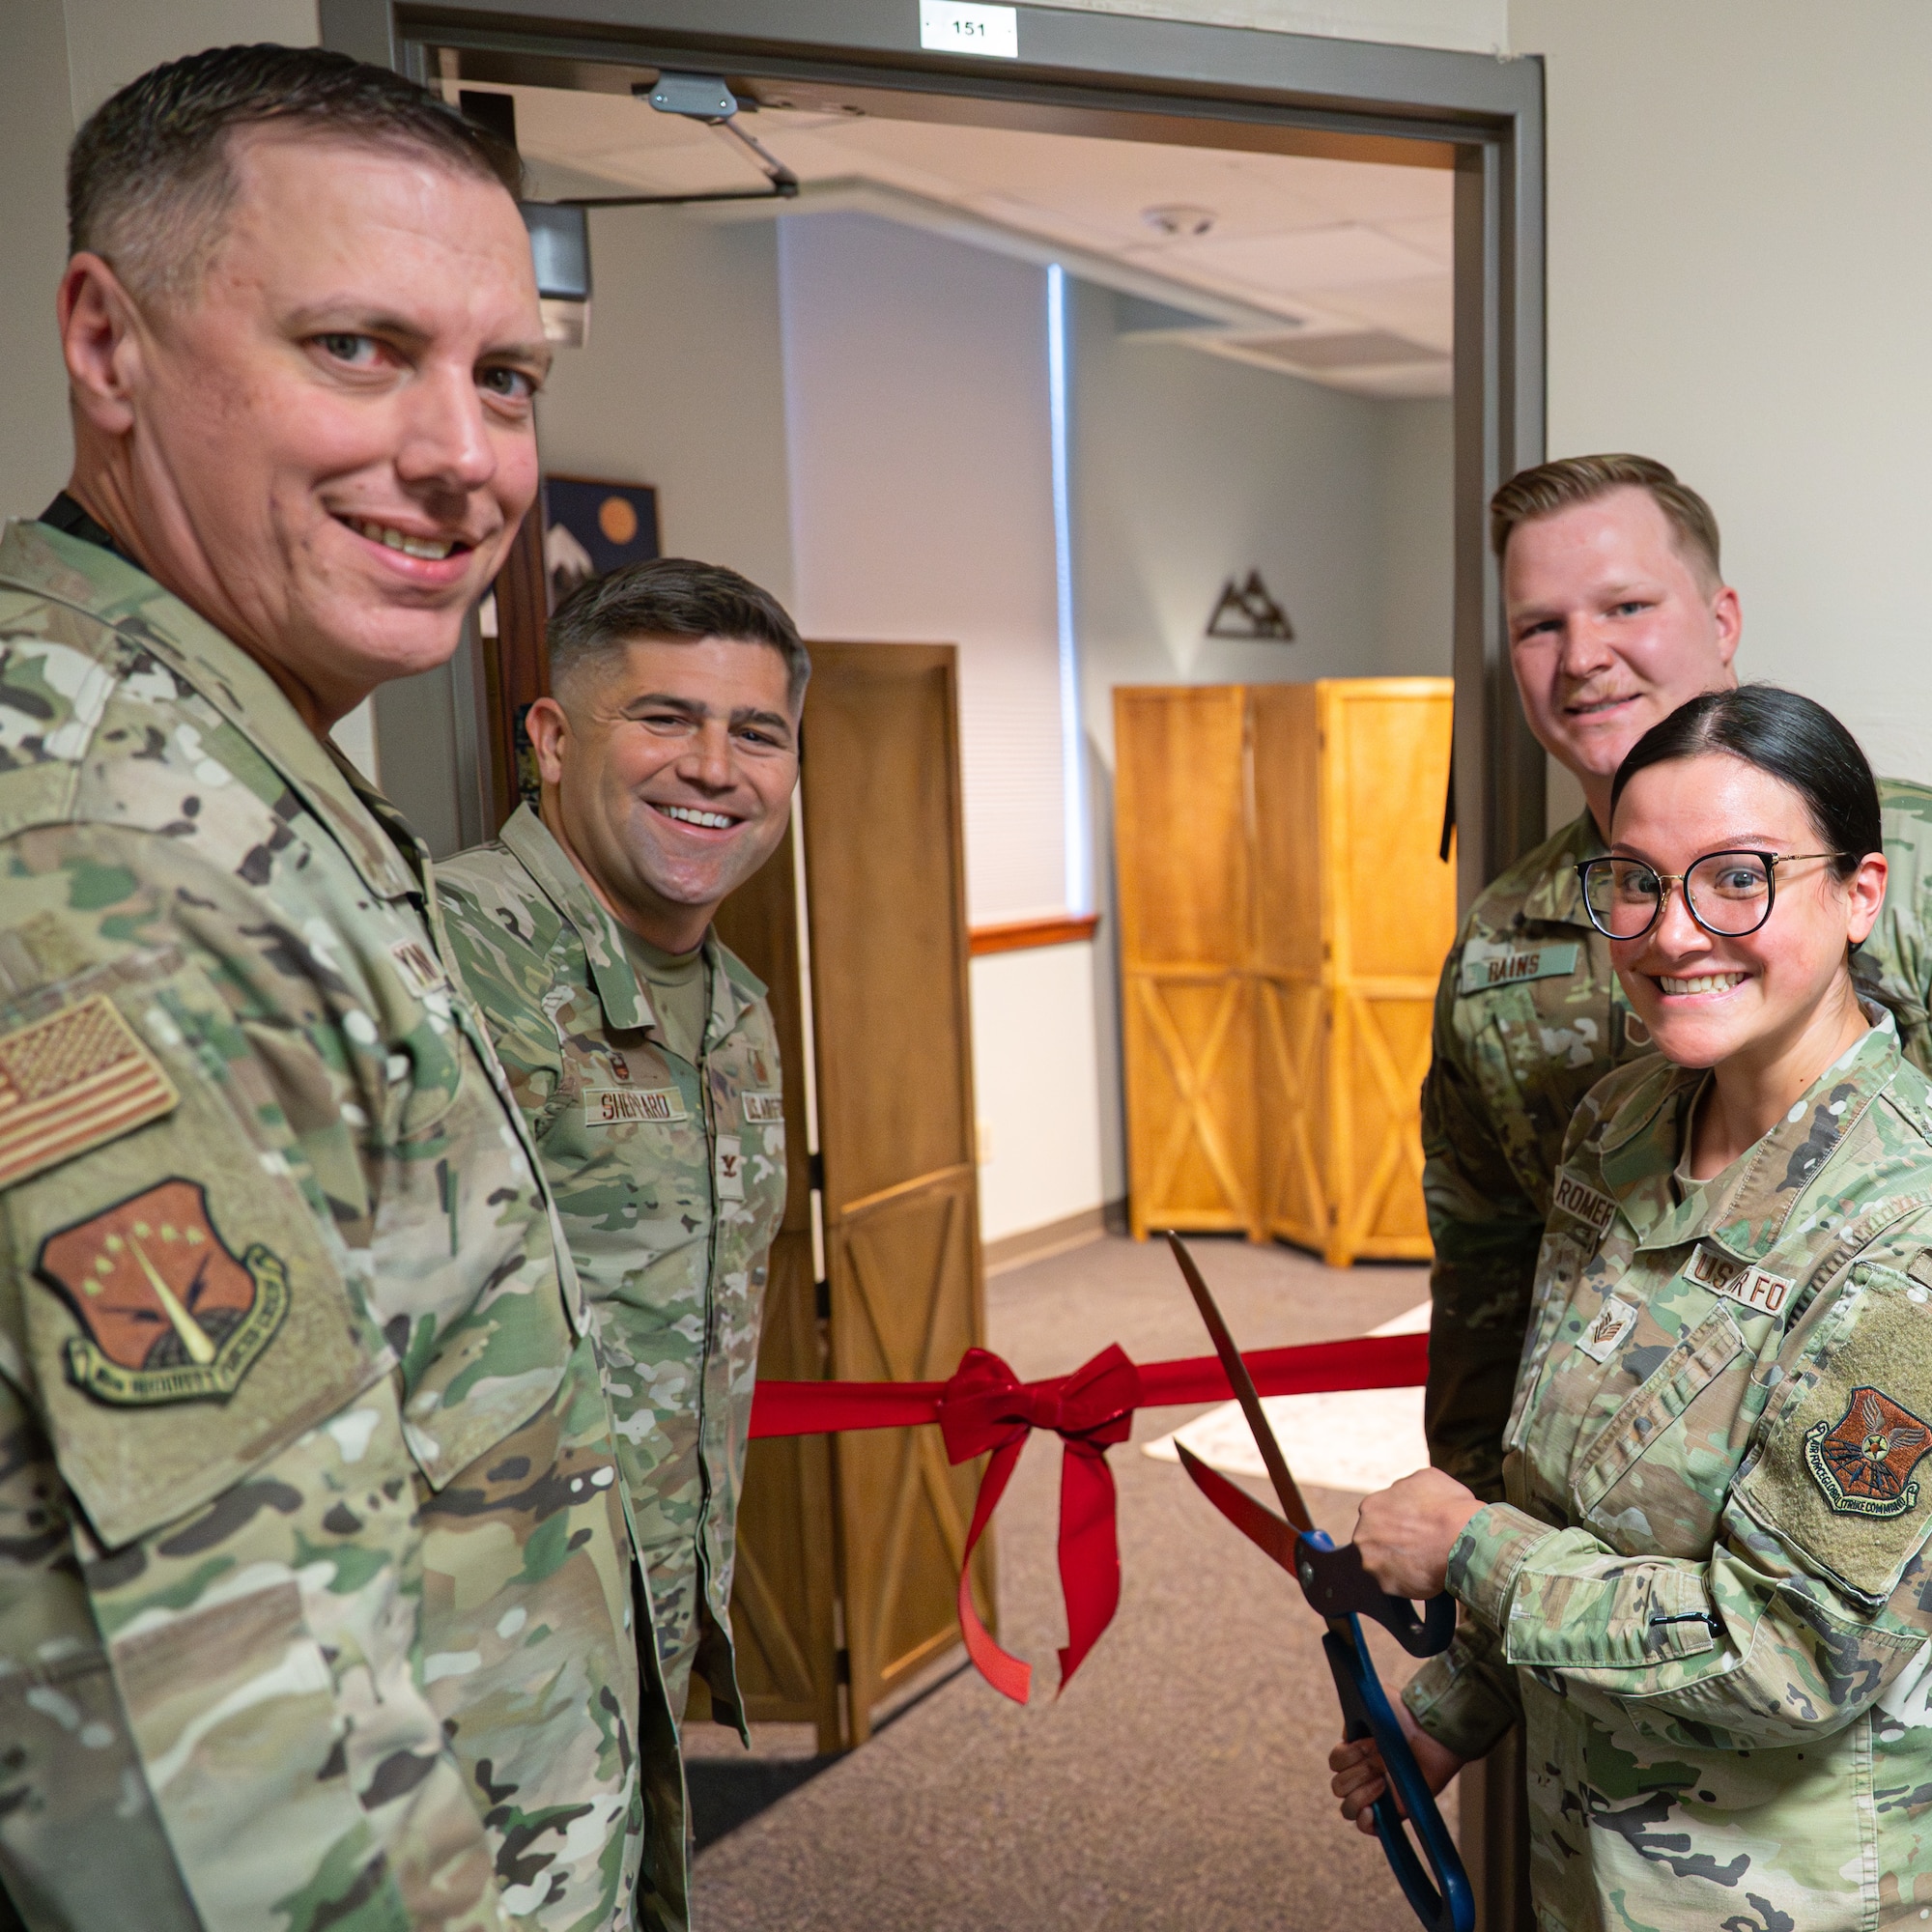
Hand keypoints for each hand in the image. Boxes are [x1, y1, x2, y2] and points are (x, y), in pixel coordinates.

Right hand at [1329, 1703, 1465, 1837]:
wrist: (1434, 1734)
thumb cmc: (1408, 1716)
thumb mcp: (1377, 1700)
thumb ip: (1356, 1711)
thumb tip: (1346, 1733)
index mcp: (1356, 1752)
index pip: (1335, 1763)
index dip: (1348, 1756)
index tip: (1369, 1745)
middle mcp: (1363, 1774)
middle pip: (1338, 1787)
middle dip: (1358, 1773)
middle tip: (1381, 1762)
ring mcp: (1377, 1795)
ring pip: (1347, 1808)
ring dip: (1360, 1795)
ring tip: (1382, 1783)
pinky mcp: (1393, 1813)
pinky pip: (1365, 1827)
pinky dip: (1364, 1820)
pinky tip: (1374, 1809)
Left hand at [1353, 1467, 1483, 1600]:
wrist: (1463, 1539)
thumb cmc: (1449, 1507)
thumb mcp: (1426, 1479)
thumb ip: (1406, 1487)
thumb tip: (1404, 1493)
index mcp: (1371, 1506)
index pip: (1377, 1516)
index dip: (1396, 1523)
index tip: (1411, 1529)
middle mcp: (1363, 1533)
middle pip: (1374, 1541)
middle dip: (1392, 1544)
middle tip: (1417, 1548)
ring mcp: (1372, 1561)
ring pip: (1382, 1564)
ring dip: (1398, 1564)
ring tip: (1422, 1564)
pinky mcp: (1385, 1584)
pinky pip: (1395, 1584)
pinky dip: (1408, 1583)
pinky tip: (1425, 1576)